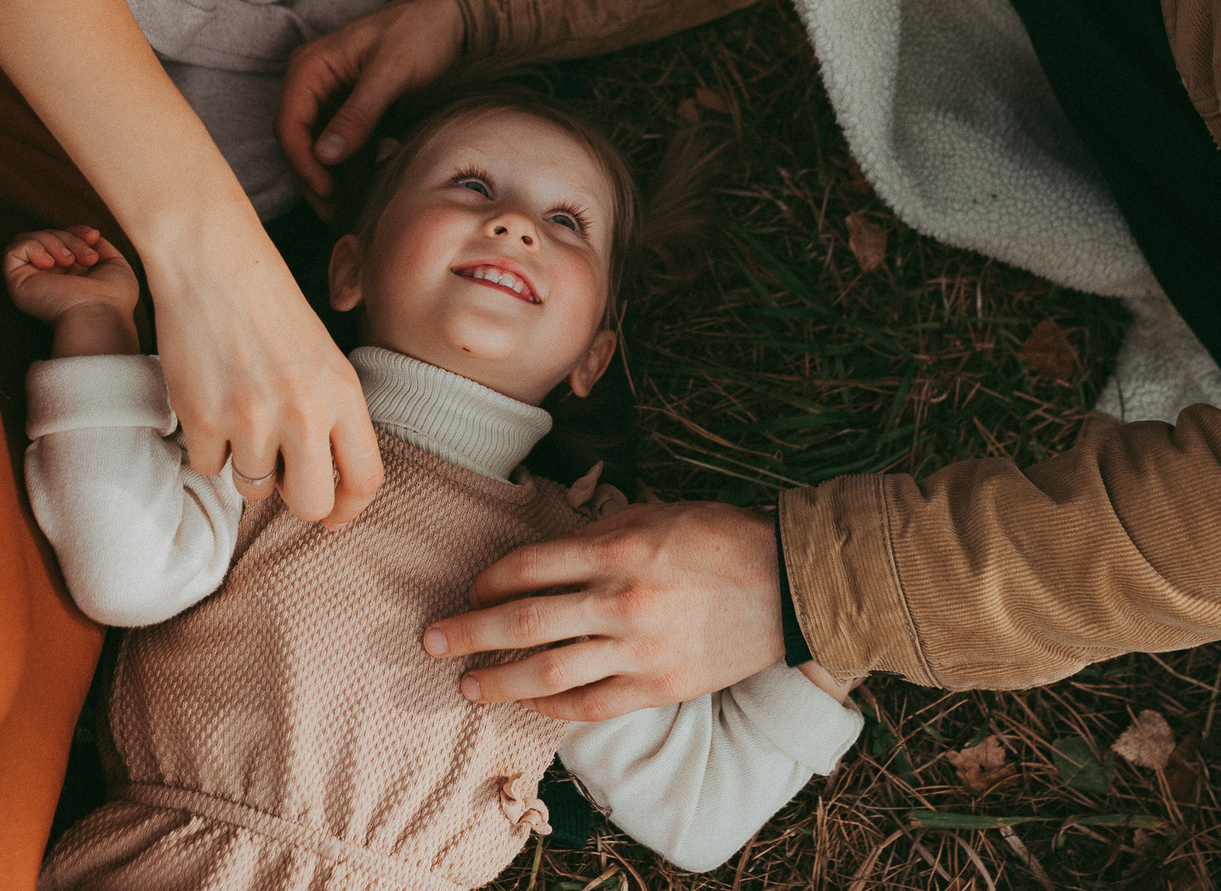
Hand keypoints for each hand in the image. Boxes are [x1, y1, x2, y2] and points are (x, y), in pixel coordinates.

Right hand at [4, 227, 141, 355]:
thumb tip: (89, 236)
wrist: (100, 315)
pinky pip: (12, 251)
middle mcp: (47, 277)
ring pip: (29, 239)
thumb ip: (100, 247)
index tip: (93, 236)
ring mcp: (31, 280)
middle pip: (48, 236)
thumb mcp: (115, 265)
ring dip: (53, 242)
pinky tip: (49, 264)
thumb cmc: (113, 298)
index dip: (76, 231)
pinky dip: (33, 248)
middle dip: (70, 238)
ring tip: (69, 262)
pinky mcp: (17, 283)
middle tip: (88, 258)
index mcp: (68, 274)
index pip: (61, 239)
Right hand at [148, 233, 382, 526]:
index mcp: (343, 393)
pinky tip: (212, 401)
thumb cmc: (271, 307)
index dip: (351, 508)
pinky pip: (209, 467)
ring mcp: (249, 418)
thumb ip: (334, 418)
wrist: (212, 263)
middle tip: (284, 474)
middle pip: (311, 504)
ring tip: (242, 414)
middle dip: (298, 500)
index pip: (366, 478)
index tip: (336, 516)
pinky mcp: (202, 418)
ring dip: (247, 464)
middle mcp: (303, 412)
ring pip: (254, 488)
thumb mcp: (325, 359)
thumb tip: (333, 488)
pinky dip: (208, 446)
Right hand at [277, 0, 465, 217]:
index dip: (303, 162)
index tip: (326, 191)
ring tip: (346, 211)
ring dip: (330, 178)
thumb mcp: (391, 72)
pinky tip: (362, 191)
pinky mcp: (354, 107)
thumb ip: (359, 112)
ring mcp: (332, 95)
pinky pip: (342, 143)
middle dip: (313, 178)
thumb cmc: (421, 31)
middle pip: (298, 139)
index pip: (289, 123)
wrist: (453, 15)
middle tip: (333, 213)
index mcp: (311, 66)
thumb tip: (326, 155)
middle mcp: (313, 81)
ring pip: (318, 146)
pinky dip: (349, 168)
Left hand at [420, 500, 784, 719]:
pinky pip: (591, 705)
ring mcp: (640, 649)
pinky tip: (525, 702)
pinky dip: (551, 706)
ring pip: (549, 671)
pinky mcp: (660, 687)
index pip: (529, 566)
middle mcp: (622, 600)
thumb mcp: (655, 514)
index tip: (468, 590)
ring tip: (465, 685)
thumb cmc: (719, 537)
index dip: (488, 581)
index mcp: (619, 547)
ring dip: (498, 680)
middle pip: (524, 620)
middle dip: (470, 632)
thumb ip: (596, 535)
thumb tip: (538, 557)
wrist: (789, 583)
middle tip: (430, 640)